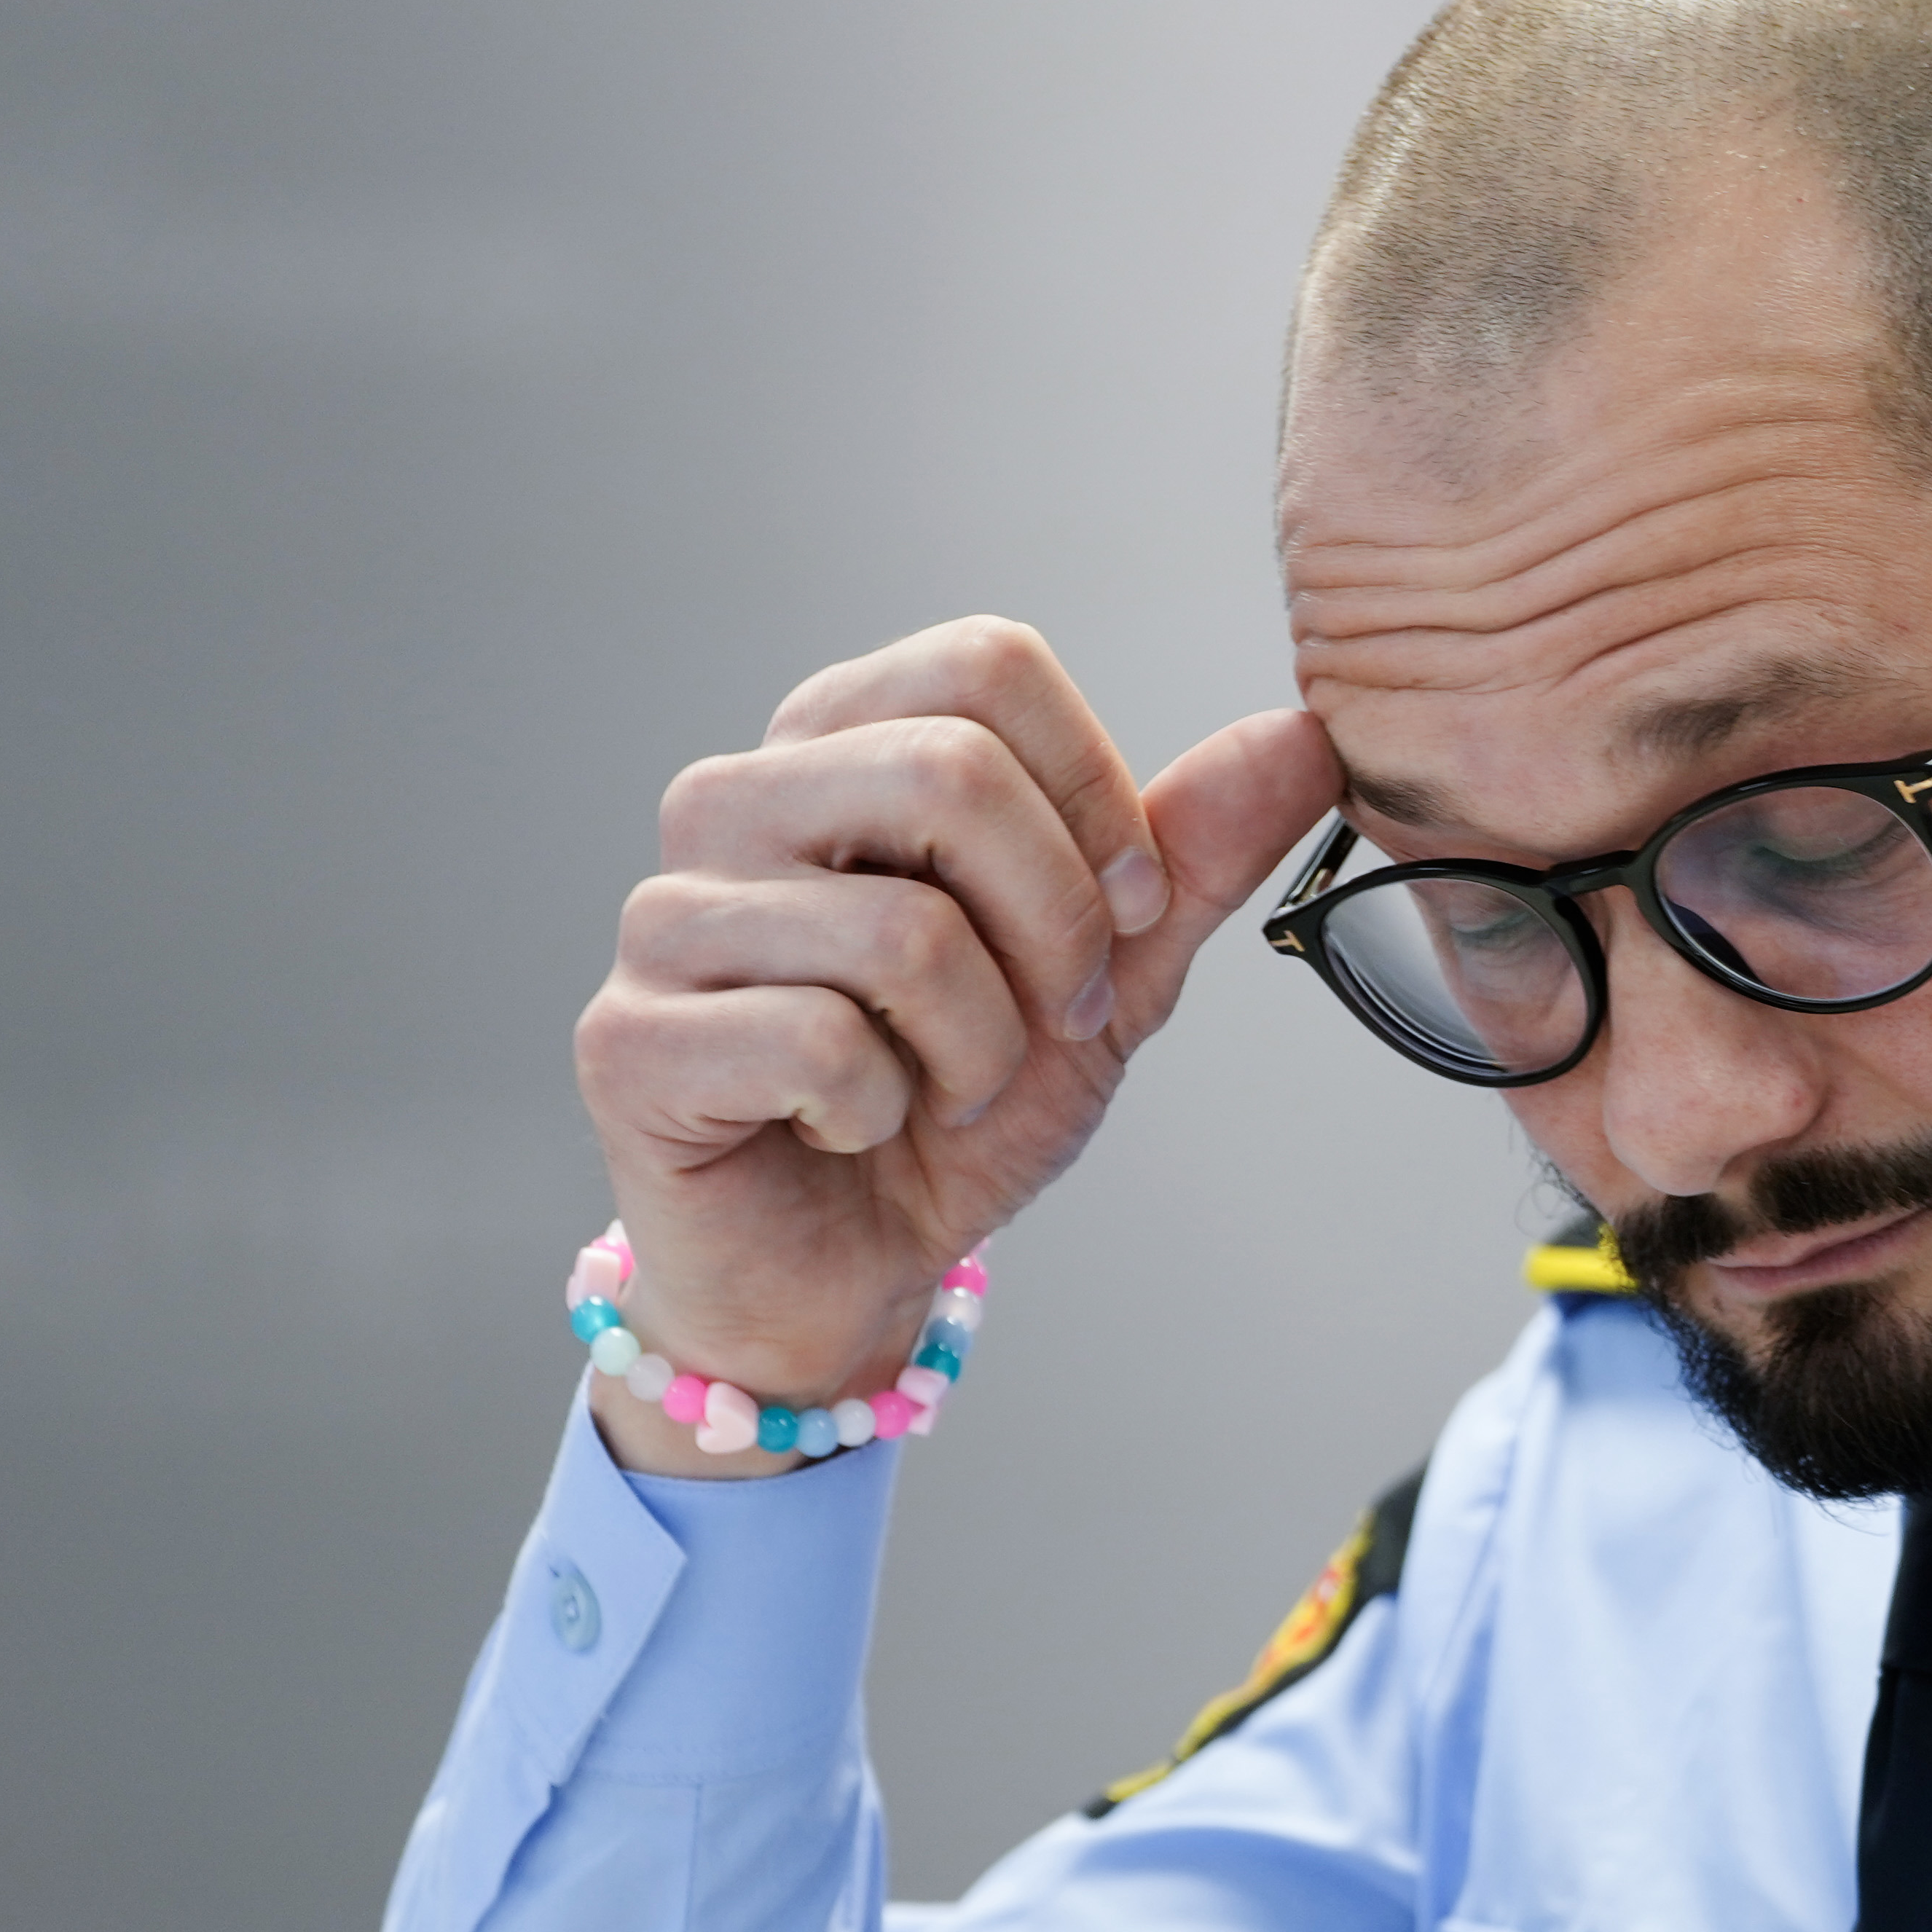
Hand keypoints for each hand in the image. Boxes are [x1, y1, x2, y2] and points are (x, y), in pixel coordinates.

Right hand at [571, 624, 1338, 1472]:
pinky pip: (816, 1044)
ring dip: (980, 1047)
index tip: (1127, 913)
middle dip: (1057, 931)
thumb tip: (1302, 739)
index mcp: (841, 743)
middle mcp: (733, 800)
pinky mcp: (630, 1039)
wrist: (849, 1269)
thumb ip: (1190, 861)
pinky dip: (882, 1113)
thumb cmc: (953, 1104)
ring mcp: (665, 916)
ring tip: (945, 1088)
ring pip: (898, 929)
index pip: (988, 662)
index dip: (1096, 794)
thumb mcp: (1107, 976)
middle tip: (1051, 1024)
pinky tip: (852, 1131)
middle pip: (951, 773)